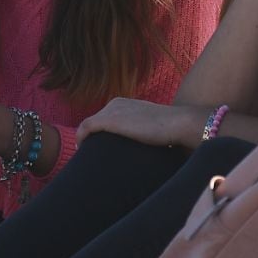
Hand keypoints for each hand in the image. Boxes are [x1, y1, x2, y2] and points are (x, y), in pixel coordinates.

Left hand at [76, 98, 206, 148]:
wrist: (177, 123)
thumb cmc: (170, 129)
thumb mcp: (152, 127)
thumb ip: (143, 131)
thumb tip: (147, 147)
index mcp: (125, 103)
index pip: (105, 117)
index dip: (99, 132)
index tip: (99, 147)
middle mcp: (115, 103)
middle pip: (96, 121)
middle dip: (91, 136)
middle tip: (91, 153)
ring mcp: (111, 110)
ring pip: (89, 125)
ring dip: (85, 138)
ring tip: (86, 154)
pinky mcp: (109, 120)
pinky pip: (86, 128)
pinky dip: (81, 137)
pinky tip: (80, 148)